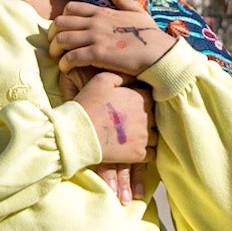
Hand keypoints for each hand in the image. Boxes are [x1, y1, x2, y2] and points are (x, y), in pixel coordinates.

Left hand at [50, 0, 173, 77]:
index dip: (61, 20)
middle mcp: (95, 22)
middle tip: (54, 47)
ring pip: (61, 39)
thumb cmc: (151, 36)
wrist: (161, 54)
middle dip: (52, 35)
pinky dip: (64, 64)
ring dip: (54, 50)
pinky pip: (71, 57)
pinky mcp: (98, 54)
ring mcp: (96, 37)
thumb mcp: (138, 12)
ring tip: (57, 59)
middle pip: (60, 23)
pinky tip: (66, 69)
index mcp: (102, 12)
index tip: (62, 32)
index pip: (70, 8)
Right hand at [60, 68, 152, 202]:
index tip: (126, 105)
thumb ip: (121, 76)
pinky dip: (144, 151)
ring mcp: (144, 137)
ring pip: (154, 135)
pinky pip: (151, 154)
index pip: (149, 97)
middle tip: (124, 121)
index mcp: (140, 98)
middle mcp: (147, 118)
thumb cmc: (87, 104)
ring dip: (144, 135)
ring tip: (128, 135)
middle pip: (153, 117)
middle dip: (142, 118)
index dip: (138, 100)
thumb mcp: (101, 80)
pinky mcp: (139, 154)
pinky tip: (131, 147)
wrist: (77, 132)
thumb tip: (133, 77)